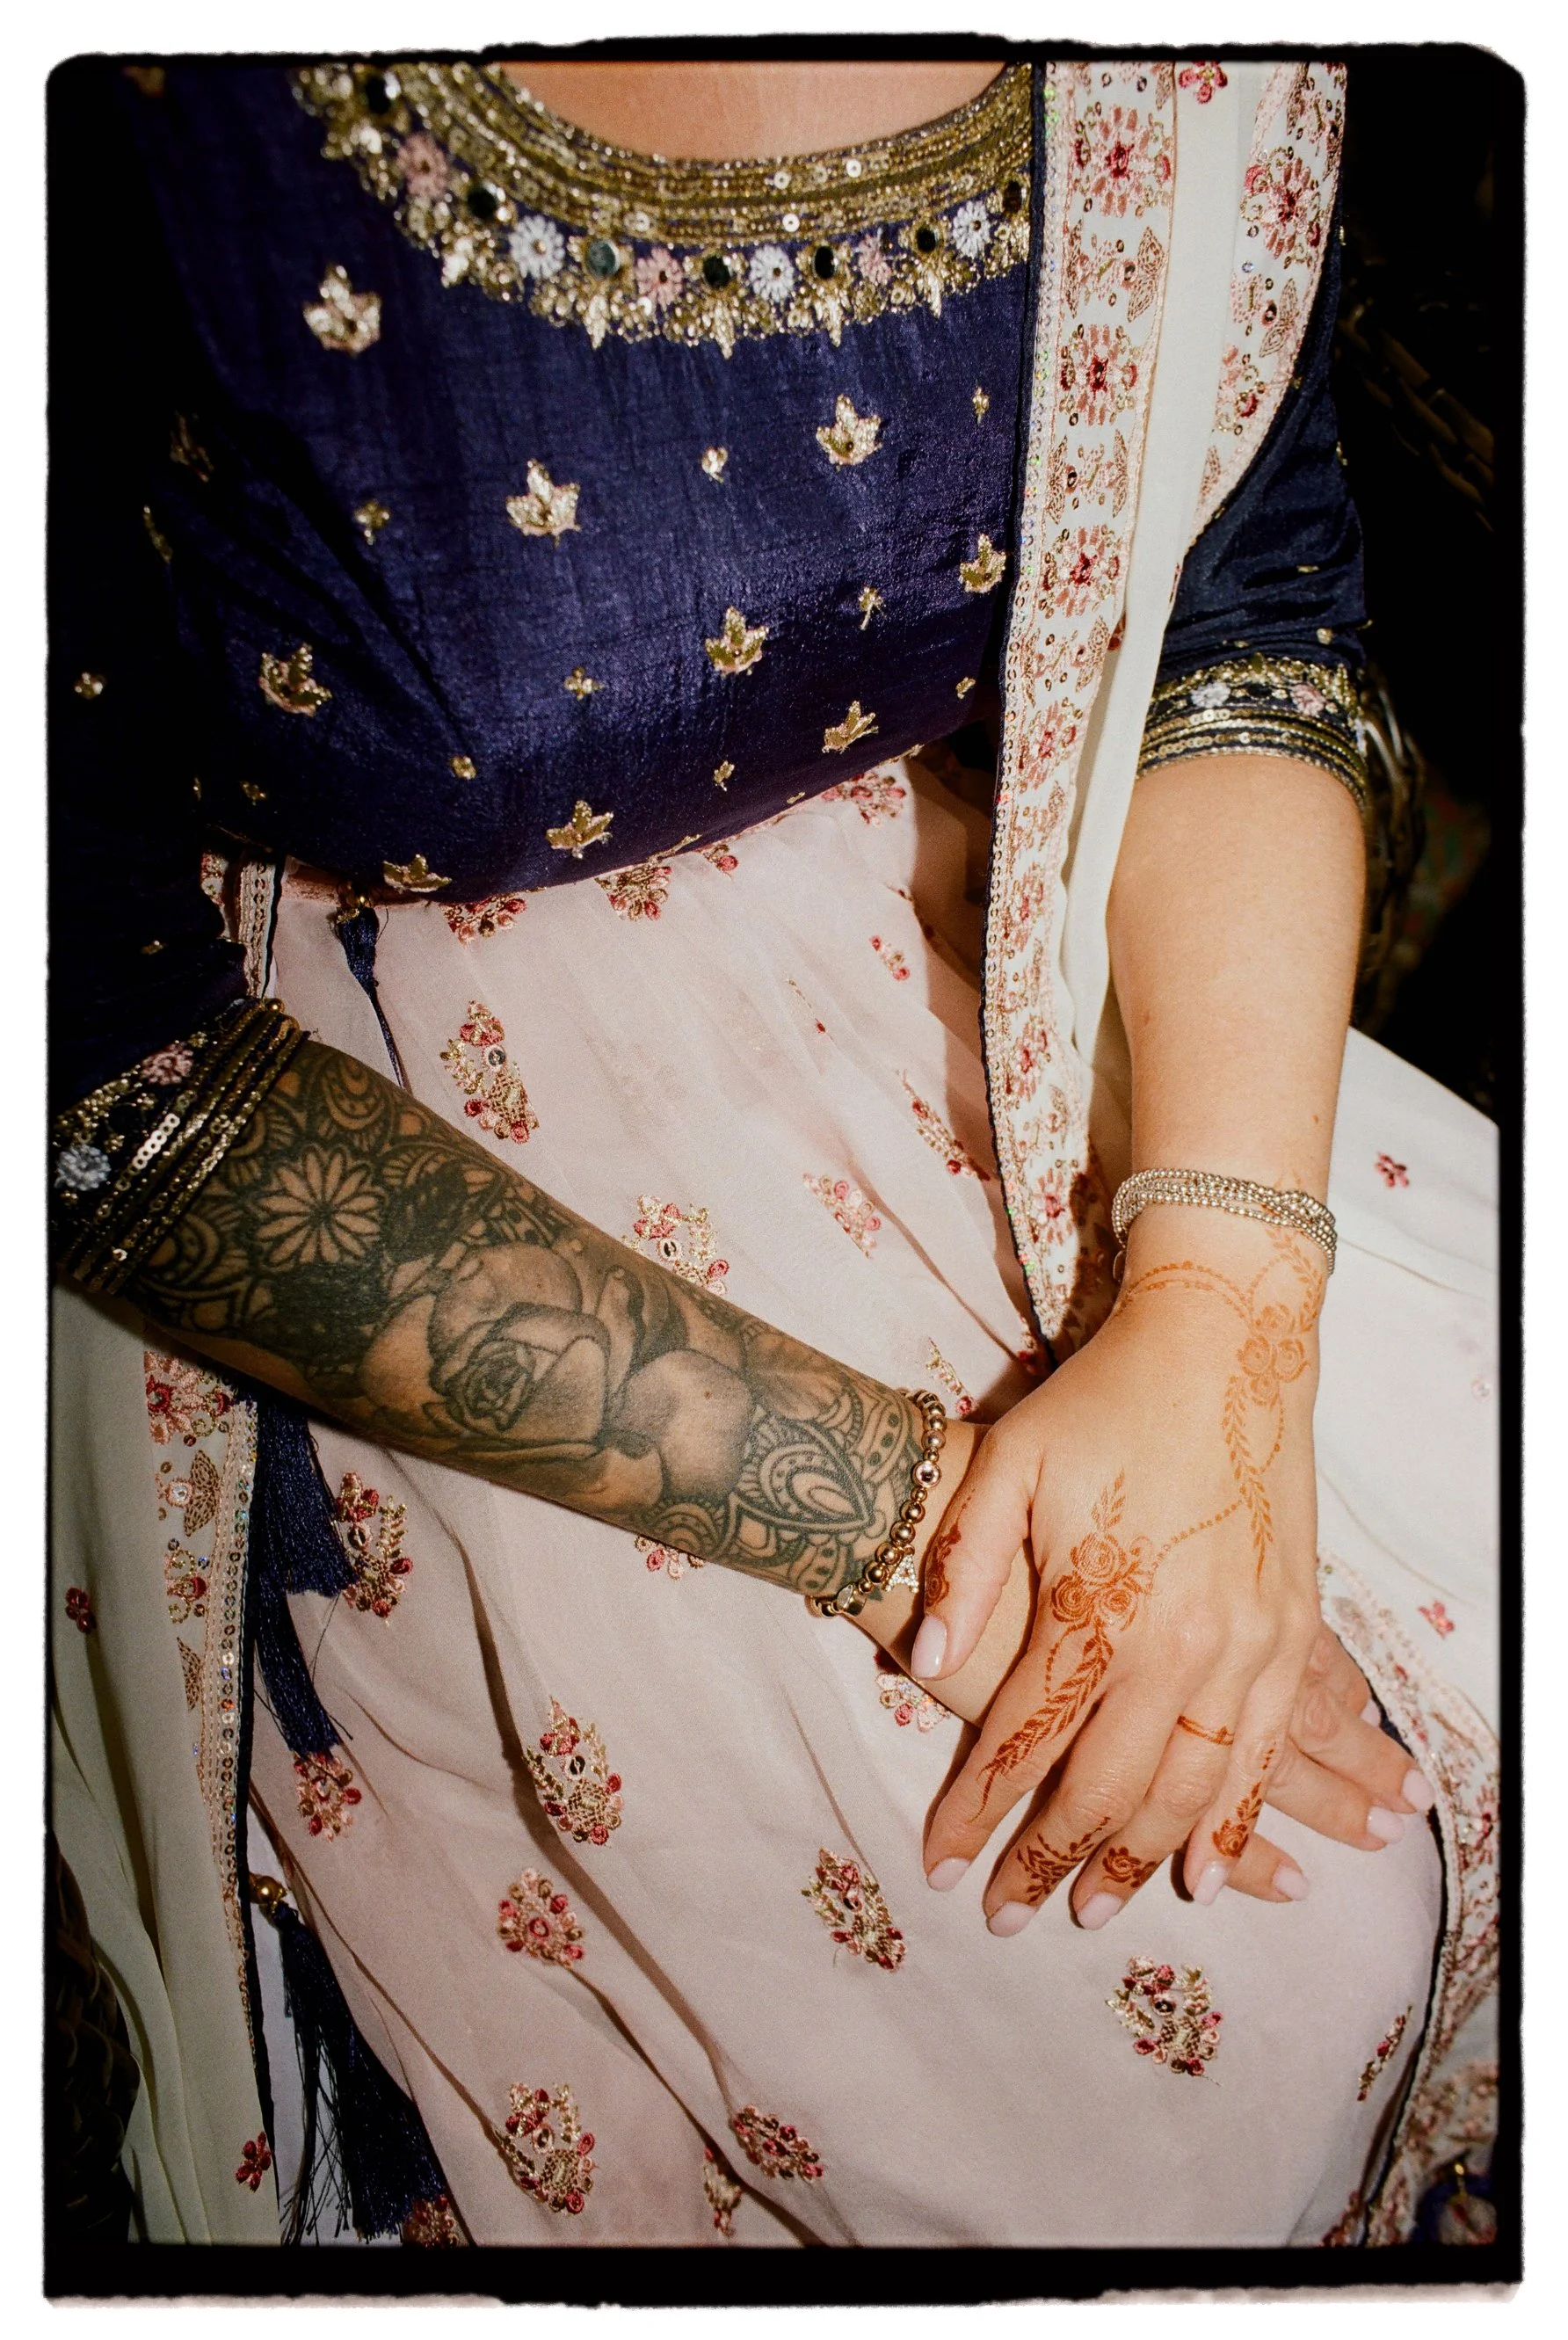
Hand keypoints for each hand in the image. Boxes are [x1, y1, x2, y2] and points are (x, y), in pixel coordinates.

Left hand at [914, 1223, 1432, 1931]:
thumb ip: (965, 1568)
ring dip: (1142, 1860)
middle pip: (1108, 1785)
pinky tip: (1212, 1871)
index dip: (978, 1810)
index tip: (939, 1864)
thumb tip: (921, 1664)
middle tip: (1011, 1912)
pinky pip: (1269, 1753)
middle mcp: (1179, 1642)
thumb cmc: (1102, 1399)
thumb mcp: (1006, 1463)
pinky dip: (1240, 1822)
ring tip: (1095, 1910)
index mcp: (1100, 1605)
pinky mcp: (1293, 1630)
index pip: (1025, 1737)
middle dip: (1054, 1859)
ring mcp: (1248, 1642)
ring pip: (1192, 1789)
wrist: (1226, 1341)